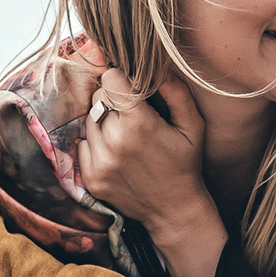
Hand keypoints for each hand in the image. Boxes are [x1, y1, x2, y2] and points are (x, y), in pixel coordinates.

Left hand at [79, 67, 218, 234]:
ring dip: (103, 121)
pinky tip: (116, 152)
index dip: (121, 79)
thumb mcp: (193, 125)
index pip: (110, 80)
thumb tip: (156, 67)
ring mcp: (99, 161)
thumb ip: (176, 92)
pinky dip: (96, 142)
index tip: (130, 88)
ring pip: (88, 120)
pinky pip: (83, 144)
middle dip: (112, 99)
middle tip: (131, 113)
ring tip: (125, 134)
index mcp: (139, 124)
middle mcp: (115, 141)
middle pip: (98, 98)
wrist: (173, 210)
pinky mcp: (90, 177)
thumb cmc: (184, 164)